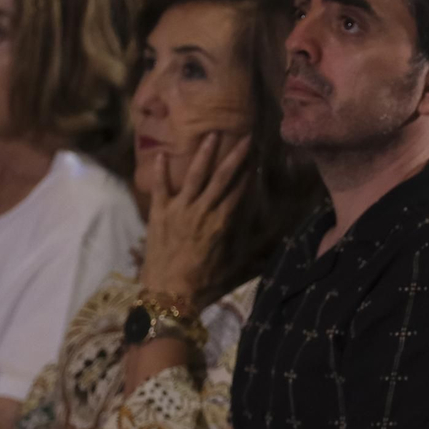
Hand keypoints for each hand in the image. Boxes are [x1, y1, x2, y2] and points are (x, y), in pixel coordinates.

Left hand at [138, 132, 250, 298]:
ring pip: (194, 175)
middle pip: (222, 178)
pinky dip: (160, 171)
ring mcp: (179, 210)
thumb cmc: (202, 283)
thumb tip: (269, 234)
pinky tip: (161, 154)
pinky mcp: (159, 213)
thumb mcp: (230, 264)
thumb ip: (247, 246)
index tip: (257, 157)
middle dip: (235, 156)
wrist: (168, 293)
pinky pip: (160, 188)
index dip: (248, 174)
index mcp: (220, 224)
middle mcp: (202, 211)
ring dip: (204, 154)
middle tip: (245, 137)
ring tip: (211, 135)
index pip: (238, 192)